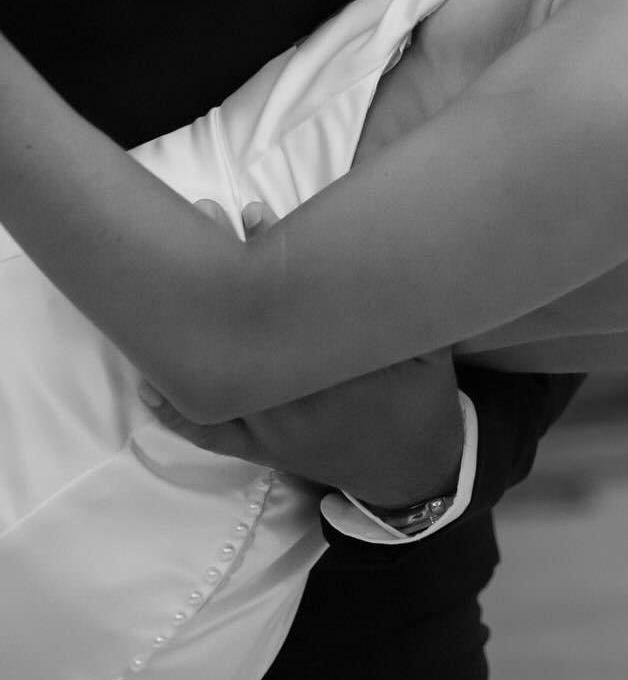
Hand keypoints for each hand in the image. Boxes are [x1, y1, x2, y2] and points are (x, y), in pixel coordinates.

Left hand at [139, 201, 464, 504]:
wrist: (412, 466)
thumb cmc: (420, 395)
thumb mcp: (428, 345)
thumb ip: (405, 302)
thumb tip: (395, 232)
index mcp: (342, 368)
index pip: (300, 300)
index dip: (274, 249)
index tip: (253, 213)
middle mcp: (301, 399)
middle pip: (252, 326)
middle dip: (228, 268)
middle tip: (205, 216)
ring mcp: (275, 429)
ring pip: (224, 374)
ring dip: (198, 320)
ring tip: (177, 268)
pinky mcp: (261, 450)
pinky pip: (212, 431)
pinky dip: (176, 409)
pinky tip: (148, 381)